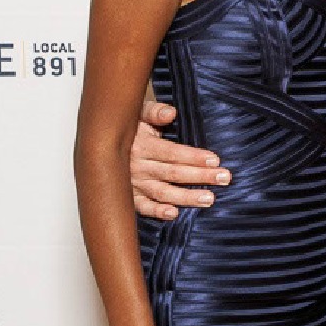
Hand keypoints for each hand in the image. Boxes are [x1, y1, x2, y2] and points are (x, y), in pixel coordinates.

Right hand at [131, 102, 229, 219]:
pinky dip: (157, 212)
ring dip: (186, 197)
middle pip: (173, 173)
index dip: (193, 157)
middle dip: (200, 176)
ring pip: (162, 192)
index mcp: (141, 146)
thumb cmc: (128, 127)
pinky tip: (174, 214)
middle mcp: (136, 167)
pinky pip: (142, 208)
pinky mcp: (128, 198)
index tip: (215, 160)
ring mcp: (132, 184)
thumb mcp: (137, 113)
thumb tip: (170, 113)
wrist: (100, 144)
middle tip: (225, 178)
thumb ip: (154, 111)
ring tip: (209, 199)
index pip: (172, 153)